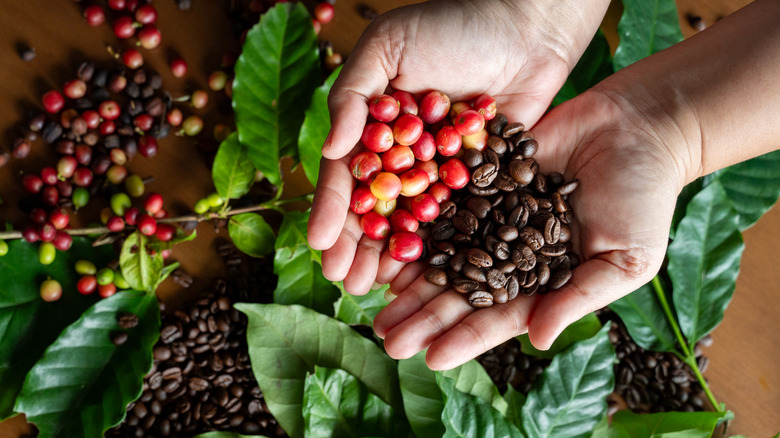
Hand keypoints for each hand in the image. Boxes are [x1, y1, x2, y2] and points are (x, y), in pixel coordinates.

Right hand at [308, 0, 609, 294]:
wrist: (527, 26)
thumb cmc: (453, 24)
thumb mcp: (388, 46)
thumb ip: (353, 95)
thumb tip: (330, 150)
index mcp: (372, 126)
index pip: (345, 175)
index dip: (333, 211)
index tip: (322, 245)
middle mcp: (402, 156)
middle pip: (375, 210)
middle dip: (358, 247)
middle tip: (348, 282)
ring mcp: (440, 172)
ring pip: (411, 223)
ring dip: (392, 257)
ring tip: (377, 289)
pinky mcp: (477, 182)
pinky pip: (454, 221)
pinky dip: (439, 249)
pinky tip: (425, 276)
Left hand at [373, 85, 692, 368]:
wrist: (639, 125)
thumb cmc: (645, 196)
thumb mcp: (625, 257)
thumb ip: (579, 297)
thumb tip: (540, 341)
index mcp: (543, 280)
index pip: (498, 315)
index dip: (465, 337)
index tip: (430, 358)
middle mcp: (510, 251)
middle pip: (460, 289)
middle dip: (424, 315)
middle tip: (385, 337)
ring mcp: (493, 214)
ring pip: (444, 251)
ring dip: (410, 277)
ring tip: (373, 299)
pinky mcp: (482, 177)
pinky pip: (444, 201)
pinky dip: (417, 222)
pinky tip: (386, 241)